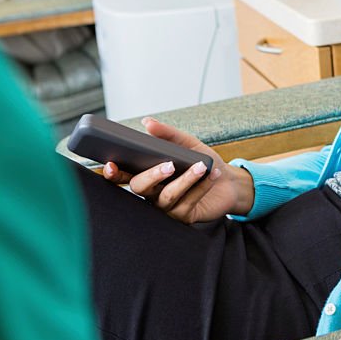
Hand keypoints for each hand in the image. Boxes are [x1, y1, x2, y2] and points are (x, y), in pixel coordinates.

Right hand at [102, 118, 254, 223]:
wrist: (230, 181)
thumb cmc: (205, 162)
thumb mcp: (188, 143)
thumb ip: (168, 133)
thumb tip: (147, 122)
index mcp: (149, 175)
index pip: (124, 176)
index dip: (114, 173)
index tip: (110, 165)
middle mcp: (153, 193)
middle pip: (141, 188)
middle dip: (152, 175)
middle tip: (169, 164)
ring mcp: (167, 207)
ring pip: (167, 196)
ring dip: (185, 180)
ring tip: (201, 166)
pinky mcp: (183, 217)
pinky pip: (187, 203)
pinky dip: (200, 187)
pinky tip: (211, 175)